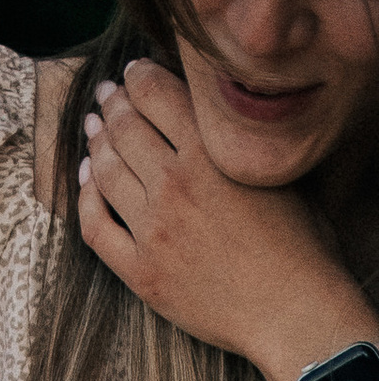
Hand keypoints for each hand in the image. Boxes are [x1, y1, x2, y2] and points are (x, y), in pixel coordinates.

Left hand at [80, 58, 372, 378]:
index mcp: (211, 151)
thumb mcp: (270, 171)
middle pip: (126, 129)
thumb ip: (233, 142)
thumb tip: (207, 118)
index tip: (132, 73)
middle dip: (112, 105)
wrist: (289, 307)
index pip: (159, 95)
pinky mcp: (140, 271)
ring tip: (93, 129)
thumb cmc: (296, 240)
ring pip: (105, 173)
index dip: (138, 78)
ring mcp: (152, 229)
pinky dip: (85, 200)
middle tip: (106, 96)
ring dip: (95, 145)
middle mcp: (176, 184)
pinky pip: (95, 228)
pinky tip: (85, 183)